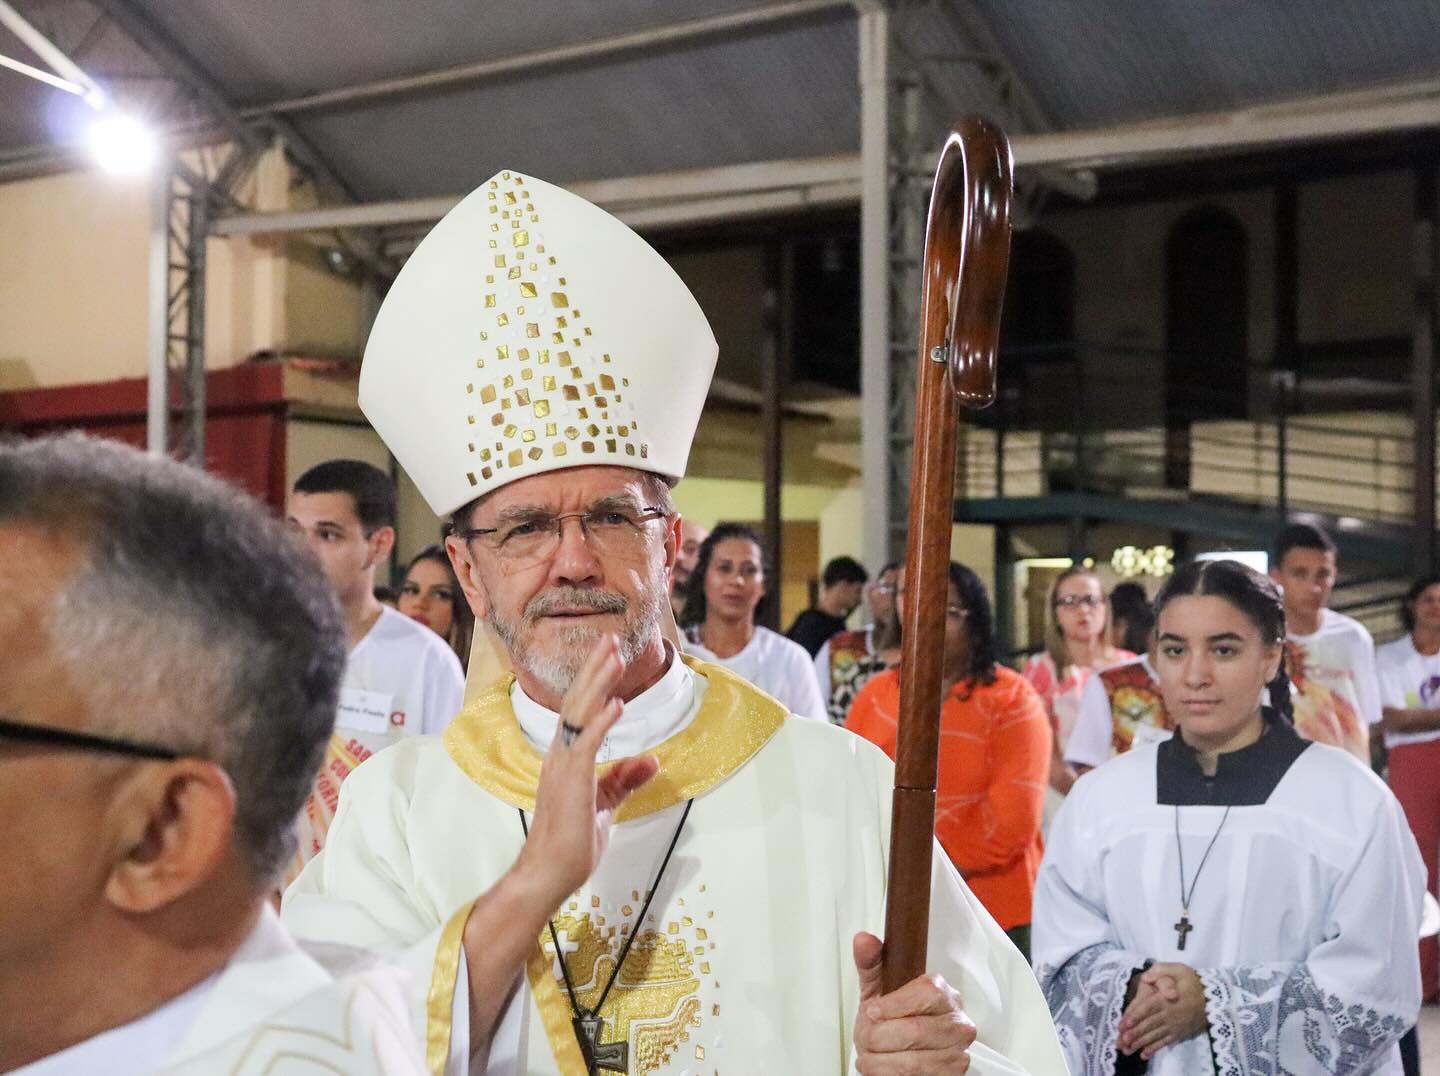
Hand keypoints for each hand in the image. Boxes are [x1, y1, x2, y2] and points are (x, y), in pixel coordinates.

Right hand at [511, 635, 658, 907]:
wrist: (549, 874)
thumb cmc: (572, 844)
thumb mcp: (607, 805)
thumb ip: (626, 780)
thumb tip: (652, 759)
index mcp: (566, 759)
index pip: (579, 710)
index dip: (594, 681)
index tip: (607, 655)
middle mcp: (560, 756)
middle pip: (577, 701)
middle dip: (595, 669)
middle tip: (610, 639)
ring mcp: (563, 767)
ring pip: (580, 714)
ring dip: (598, 683)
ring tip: (613, 656)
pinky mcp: (572, 784)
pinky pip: (586, 745)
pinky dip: (602, 721)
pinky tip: (617, 703)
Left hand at [852, 932, 975, 1073]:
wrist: (903, 1048)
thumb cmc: (893, 1016)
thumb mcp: (879, 987)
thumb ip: (871, 963)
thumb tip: (863, 940)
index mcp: (942, 992)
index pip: (925, 993)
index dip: (893, 1005)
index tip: (871, 1012)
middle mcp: (957, 1021)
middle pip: (917, 1030)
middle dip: (880, 1037)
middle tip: (865, 1038)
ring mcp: (957, 1051)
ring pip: (915, 1061)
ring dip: (881, 1061)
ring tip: (869, 1056)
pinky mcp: (952, 1075)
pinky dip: (891, 1075)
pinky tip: (882, 1067)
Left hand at [1118, 962, 1206, 1059]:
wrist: (1214, 998)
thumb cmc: (1192, 982)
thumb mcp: (1178, 969)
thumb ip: (1160, 970)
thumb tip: (1146, 977)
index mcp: (1165, 999)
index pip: (1147, 1008)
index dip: (1135, 1016)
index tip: (1123, 1024)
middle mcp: (1169, 1014)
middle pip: (1148, 1024)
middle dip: (1134, 1034)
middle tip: (1121, 1041)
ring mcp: (1174, 1026)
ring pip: (1154, 1036)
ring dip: (1140, 1043)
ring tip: (1127, 1050)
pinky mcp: (1179, 1033)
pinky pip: (1165, 1042)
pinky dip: (1154, 1049)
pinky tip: (1144, 1055)